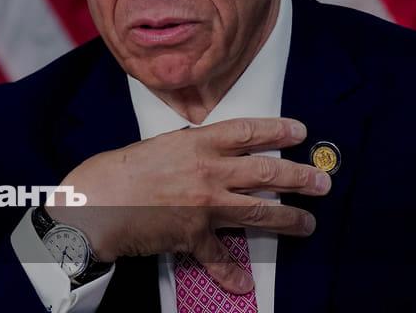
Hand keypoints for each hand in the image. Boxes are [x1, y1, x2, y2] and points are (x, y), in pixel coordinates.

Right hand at [47, 118, 329, 293]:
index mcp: (195, 143)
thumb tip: (204, 155)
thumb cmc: (114, 172)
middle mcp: (207, 171)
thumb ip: (184, 151)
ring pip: (258, 210)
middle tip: (322, 181)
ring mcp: (203, 204)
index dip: (278, 130)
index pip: (247, 131)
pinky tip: (244, 285)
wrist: (93, 204)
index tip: (300, 131)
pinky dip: (232, 274)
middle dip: (299, 177)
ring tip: (308, 222)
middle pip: (266, 171)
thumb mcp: (154, 147)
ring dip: (288, 217)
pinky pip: (220, 258)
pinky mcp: (193, 236)